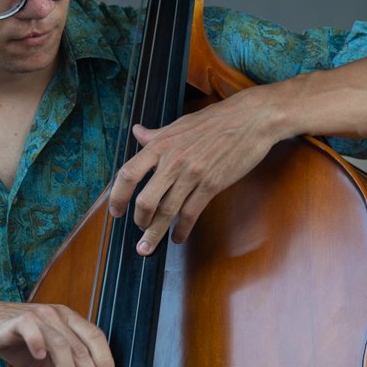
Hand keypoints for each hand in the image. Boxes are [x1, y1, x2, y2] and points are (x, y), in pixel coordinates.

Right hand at [0, 300, 114, 366]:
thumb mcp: (41, 363)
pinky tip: (40, 359)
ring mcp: (37, 315)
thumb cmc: (12, 339)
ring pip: (61, 344)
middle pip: (81, 347)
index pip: (95, 338)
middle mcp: (56, 315)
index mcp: (67, 320)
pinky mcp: (16, 320)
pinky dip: (39, 345)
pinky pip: (32, 330)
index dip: (106, 360)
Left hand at [107, 90, 276, 255]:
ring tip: (148, 248)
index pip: (128, 174)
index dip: (117, 196)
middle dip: (139, 222)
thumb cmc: (215, 120)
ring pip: (167, 212)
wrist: (250, 119)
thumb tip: (137, 133)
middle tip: (138, 233)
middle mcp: (172, 162)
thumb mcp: (180, 124)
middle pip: (145, 200)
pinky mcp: (212, 185)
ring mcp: (192, 175)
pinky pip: (191, 213)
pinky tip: (178, 237)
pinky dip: (182, 229)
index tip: (115, 211)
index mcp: (160, 145)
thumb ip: (156, 134)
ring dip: (155, 234)